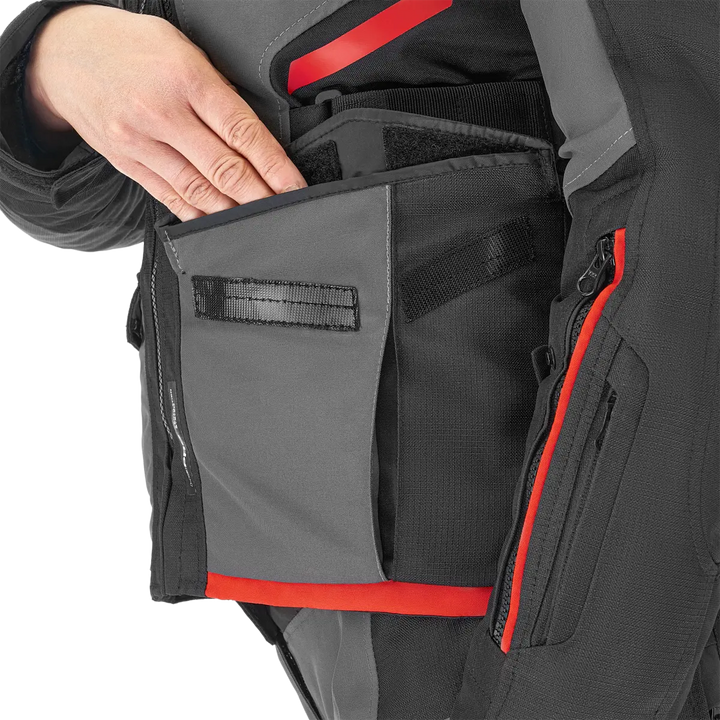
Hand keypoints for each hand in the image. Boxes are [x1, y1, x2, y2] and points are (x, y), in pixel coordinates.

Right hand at [25, 4, 306, 220]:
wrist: (62, 54)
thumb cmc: (130, 48)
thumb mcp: (182, 49)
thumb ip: (218, 91)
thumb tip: (254, 136)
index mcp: (186, 79)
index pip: (243, 132)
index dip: (275, 166)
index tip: (295, 186)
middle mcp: (162, 114)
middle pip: (224, 169)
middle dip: (261, 196)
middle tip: (286, 211)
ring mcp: (141, 143)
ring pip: (198, 190)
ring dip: (233, 211)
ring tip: (259, 222)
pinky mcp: (127, 163)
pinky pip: (169, 197)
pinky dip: (198, 215)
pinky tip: (219, 223)